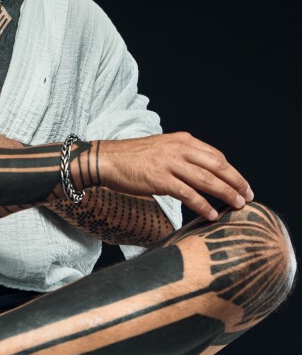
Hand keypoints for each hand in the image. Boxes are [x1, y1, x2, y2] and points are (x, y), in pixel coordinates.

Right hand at [96, 132, 253, 220]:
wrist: (106, 159)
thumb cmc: (131, 158)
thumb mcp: (161, 149)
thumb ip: (181, 157)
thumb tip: (199, 175)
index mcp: (182, 140)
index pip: (216, 156)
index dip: (232, 171)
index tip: (242, 184)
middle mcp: (179, 148)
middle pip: (217, 166)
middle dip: (236, 182)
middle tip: (248, 196)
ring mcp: (170, 163)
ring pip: (207, 180)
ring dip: (226, 194)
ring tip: (237, 206)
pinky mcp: (160, 179)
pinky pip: (188, 194)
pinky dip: (202, 205)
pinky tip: (211, 214)